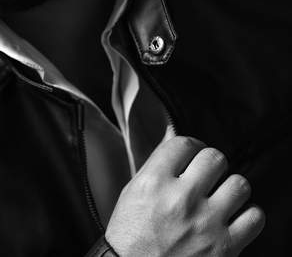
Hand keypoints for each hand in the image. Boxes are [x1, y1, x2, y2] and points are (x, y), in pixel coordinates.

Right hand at [105, 136, 264, 255]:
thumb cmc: (131, 234)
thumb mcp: (133, 191)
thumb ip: (156, 165)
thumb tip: (175, 141)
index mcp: (154, 183)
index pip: (184, 143)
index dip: (191, 146)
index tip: (192, 153)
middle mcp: (181, 200)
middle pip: (214, 158)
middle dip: (211, 163)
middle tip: (207, 173)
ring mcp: (205, 224)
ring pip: (239, 184)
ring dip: (230, 187)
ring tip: (221, 195)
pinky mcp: (225, 248)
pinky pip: (255, 217)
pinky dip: (247, 215)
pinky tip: (233, 217)